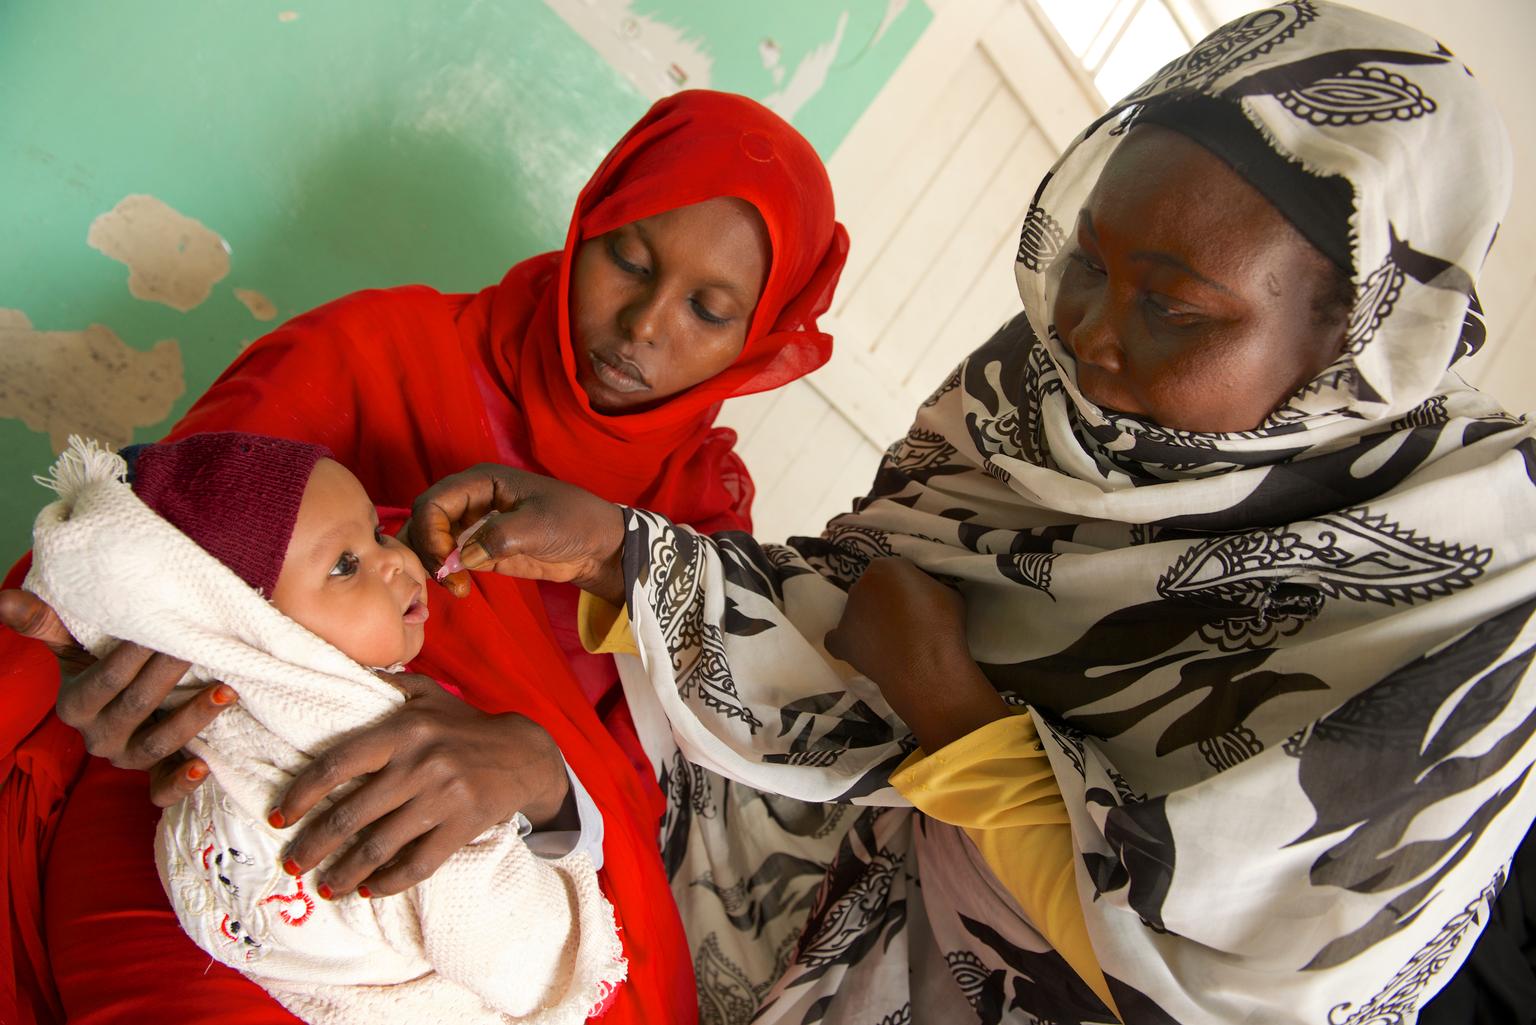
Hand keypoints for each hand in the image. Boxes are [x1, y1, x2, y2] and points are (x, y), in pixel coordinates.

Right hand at [0, 588, 231, 803]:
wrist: (126, 707)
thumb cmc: (101, 668)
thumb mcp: (75, 647)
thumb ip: (45, 624)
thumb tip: (3, 599)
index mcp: (75, 706)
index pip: (106, 680)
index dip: (133, 657)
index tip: (163, 628)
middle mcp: (99, 737)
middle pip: (137, 705)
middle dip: (169, 674)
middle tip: (200, 646)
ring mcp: (128, 758)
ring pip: (158, 743)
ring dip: (193, 717)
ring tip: (226, 690)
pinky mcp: (154, 776)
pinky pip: (163, 790)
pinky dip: (181, 783)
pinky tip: (202, 768)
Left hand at [270, 671, 571, 898]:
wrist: (525, 753)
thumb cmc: (465, 725)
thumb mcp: (428, 695)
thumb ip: (387, 685)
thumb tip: (344, 673)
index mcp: (403, 730)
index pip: (338, 764)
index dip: (302, 794)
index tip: (279, 817)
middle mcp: (419, 763)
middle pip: (351, 814)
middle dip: (313, 846)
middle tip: (292, 864)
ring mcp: (443, 797)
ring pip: (379, 845)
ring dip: (345, 873)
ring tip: (325, 888)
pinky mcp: (463, 824)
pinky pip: (418, 862)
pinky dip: (389, 882)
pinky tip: (370, 890)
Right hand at [406, 464, 625, 603]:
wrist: (598, 547)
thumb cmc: (574, 522)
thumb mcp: (538, 525)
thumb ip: (498, 537)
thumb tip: (462, 557)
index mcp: (481, 481)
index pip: (434, 502)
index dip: (430, 530)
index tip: (446, 560)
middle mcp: (470, 500)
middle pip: (425, 521)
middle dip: (427, 550)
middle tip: (449, 580)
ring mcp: (473, 525)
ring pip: (432, 542)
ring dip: (433, 565)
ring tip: (457, 587)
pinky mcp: (480, 550)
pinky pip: (449, 559)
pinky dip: (445, 574)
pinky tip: (460, 589)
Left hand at [824, 558, 1005, 751]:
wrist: (926, 666)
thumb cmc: (942, 625)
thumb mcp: (947, 591)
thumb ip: (927, 585)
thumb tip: (922, 594)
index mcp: (885, 567)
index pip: (894, 570)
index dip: (908, 585)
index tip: (920, 601)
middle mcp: (860, 585)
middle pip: (873, 589)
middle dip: (886, 601)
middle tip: (906, 621)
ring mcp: (848, 613)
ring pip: (857, 612)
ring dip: (870, 621)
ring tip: (891, 642)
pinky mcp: (841, 641)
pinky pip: (837, 638)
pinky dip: (847, 642)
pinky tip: (863, 650)